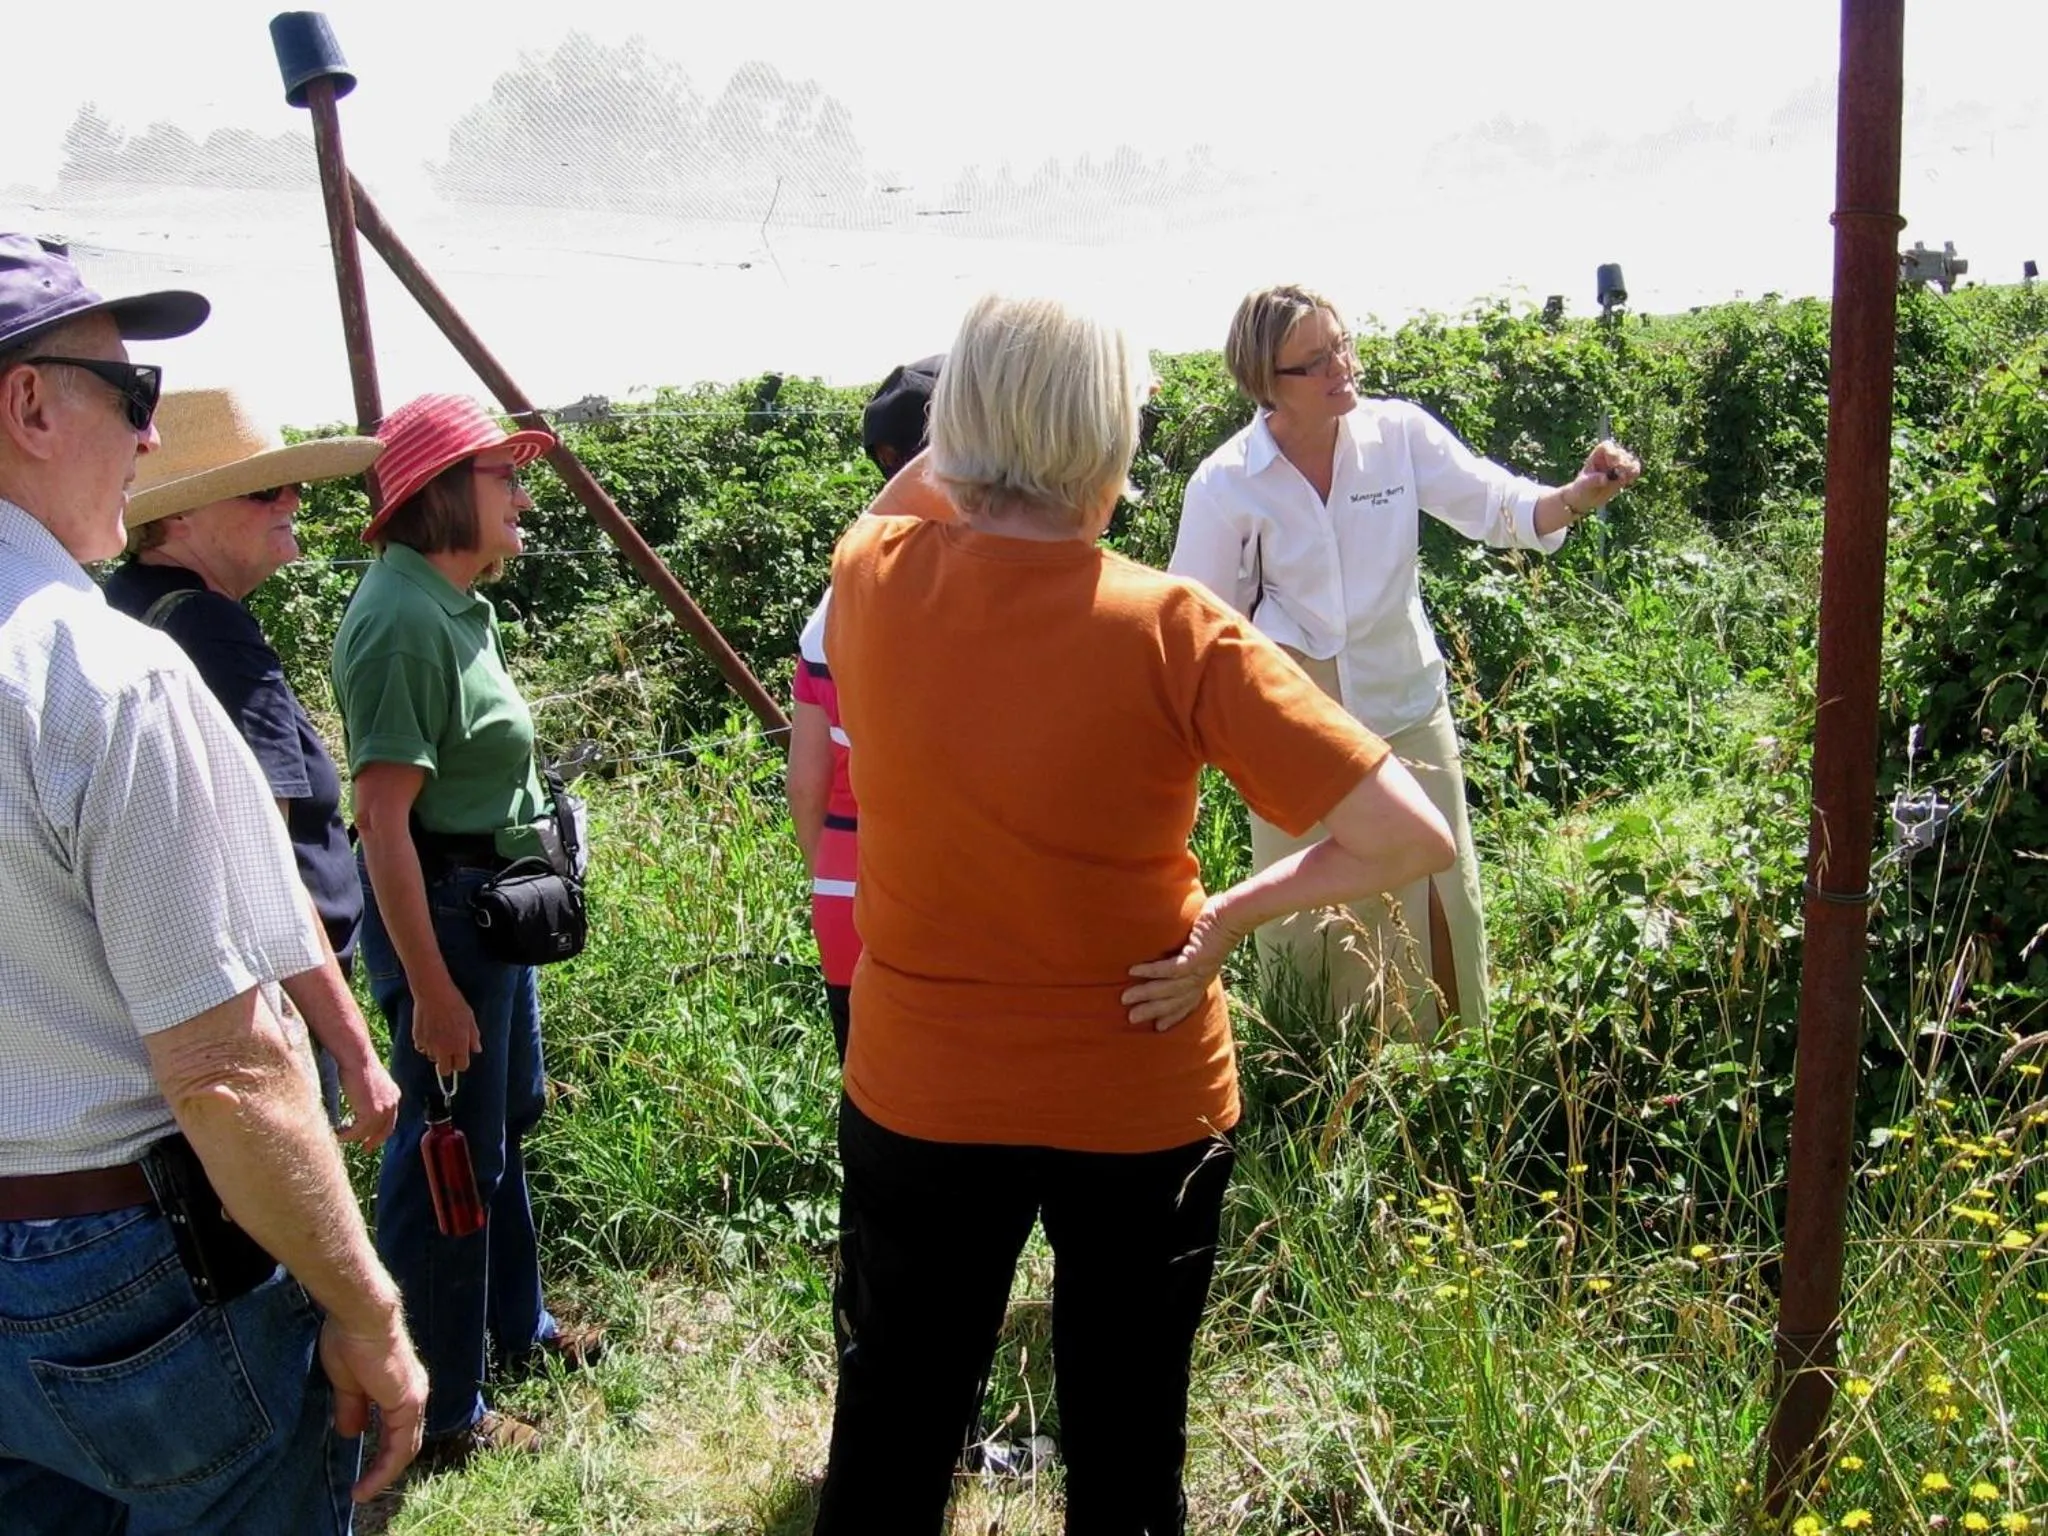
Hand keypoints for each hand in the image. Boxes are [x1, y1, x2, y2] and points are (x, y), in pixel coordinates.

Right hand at [319, 1309, 426, 1500]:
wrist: (360, 1317)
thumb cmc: (350, 1340)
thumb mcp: (347, 1384)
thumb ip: (352, 1408)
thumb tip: (351, 1433)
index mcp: (399, 1388)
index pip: (396, 1429)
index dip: (380, 1453)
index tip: (360, 1472)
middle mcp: (413, 1394)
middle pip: (404, 1441)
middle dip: (384, 1467)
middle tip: (363, 1488)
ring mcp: (414, 1398)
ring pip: (404, 1447)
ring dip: (383, 1473)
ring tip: (363, 1492)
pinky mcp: (408, 1402)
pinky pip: (401, 1445)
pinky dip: (386, 1467)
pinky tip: (368, 1483)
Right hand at [336, 1056, 400, 1148]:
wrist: (357, 1057)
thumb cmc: (358, 1064)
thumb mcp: (368, 1082)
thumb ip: (369, 1096)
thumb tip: (359, 1104)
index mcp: (393, 1095)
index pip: (390, 1118)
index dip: (382, 1130)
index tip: (373, 1137)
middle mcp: (392, 1103)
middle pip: (385, 1129)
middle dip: (375, 1140)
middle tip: (365, 1149)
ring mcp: (383, 1109)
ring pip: (368, 1132)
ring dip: (354, 1137)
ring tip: (341, 1138)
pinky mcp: (371, 1113)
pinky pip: (358, 1131)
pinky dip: (348, 1135)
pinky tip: (338, 1135)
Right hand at [411, 981, 480, 1074]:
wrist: (433, 993)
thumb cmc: (454, 1004)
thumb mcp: (470, 1019)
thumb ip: (473, 1037)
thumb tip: (476, 1049)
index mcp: (459, 1046)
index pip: (461, 1067)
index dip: (462, 1063)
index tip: (461, 1057)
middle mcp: (443, 1049)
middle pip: (444, 1071)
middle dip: (448, 1066)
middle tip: (449, 1055)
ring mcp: (428, 1045)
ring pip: (432, 1058)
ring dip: (436, 1053)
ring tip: (440, 1037)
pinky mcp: (417, 1039)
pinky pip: (422, 1048)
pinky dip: (425, 1045)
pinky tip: (430, 1033)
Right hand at [1122, 896, 1244, 1030]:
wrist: (1234, 915)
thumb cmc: (1219, 924)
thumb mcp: (1204, 945)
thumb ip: (1191, 951)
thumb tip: (1175, 948)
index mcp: (1203, 977)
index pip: (1186, 1003)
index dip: (1173, 1016)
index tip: (1158, 1027)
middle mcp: (1200, 978)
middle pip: (1174, 1001)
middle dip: (1153, 1011)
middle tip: (1132, 1018)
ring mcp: (1198, 970)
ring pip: (1169, 988)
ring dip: (1147, 994)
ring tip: (1126, 998)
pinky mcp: (1195, 957)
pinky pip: (1170, 969)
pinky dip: (1151, 971)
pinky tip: (1134, 971)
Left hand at [1567, 439, 1643, 516]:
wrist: (1586, 499)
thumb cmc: (1581, 488)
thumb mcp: (1584, 484)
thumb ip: (1593, 480)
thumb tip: (1605, 479)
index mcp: (1597, 455)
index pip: (1607, 446)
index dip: (1612, 453)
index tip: (1614, 464)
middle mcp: (1608, 457)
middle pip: (1621, 453)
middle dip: (1623, 463)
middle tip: (1621, 476)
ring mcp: (1618, 464)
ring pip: (1630, 460)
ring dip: (1631, 468)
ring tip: (1624, 480)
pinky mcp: (1624, 473)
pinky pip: (1634, 469)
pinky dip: (1634, 473)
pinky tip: (1629, 482)